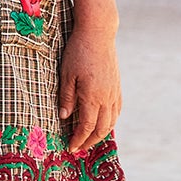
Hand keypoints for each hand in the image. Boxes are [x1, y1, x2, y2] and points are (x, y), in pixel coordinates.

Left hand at [58, 24, 121, 152]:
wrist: (99, 33)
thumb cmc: (78, 52)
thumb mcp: (66, 74)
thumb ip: (66, 97)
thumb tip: (64, 117)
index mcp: (92, 96)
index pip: (86, 126)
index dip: (78, 139)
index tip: (70, 148)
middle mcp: (106, 98)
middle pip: (101, 129)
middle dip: (89, 141)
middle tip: (78, 148)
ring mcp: (114, 92)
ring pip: (111, 122)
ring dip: (100, 134)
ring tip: (89, 139)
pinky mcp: (117, 86)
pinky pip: (116, 110)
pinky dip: (110, 122)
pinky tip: (102, 123)